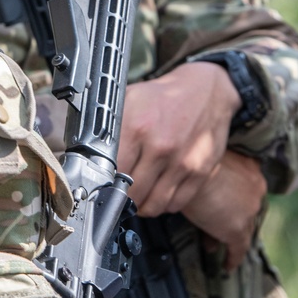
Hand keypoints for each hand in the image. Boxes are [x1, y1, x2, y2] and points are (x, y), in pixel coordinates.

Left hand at [118, 63, 239, 216]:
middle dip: (123, 197)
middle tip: (121, 191)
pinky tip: (159, 192)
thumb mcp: (130, 100)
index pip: (111, 173)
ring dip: (144, 206)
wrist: (206, 90)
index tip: (104, 184)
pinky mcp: (201, 171)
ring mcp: (183, 161)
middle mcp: (161, 146)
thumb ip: (110, 129)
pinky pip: (176, 204)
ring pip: (154, 205)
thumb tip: (90, 154)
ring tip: (140, 196)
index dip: (105, 183)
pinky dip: (165, 204)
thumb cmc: (163, 98)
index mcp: (138, 127)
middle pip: (132, 194)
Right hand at [181, 150, 266, 270]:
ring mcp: (249, 212)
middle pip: (245, 211)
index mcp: (251, 171)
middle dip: (229, 219)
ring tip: (212, 245)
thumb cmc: (192, 162)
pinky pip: (239, 249)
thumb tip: (206, 189)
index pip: (245, 192)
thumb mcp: (209, 163)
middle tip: (214, 227)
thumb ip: (216, 175)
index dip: (233, 203)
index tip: (222, 208)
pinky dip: (233, 258)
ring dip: (227, 237)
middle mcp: (256, 191)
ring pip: (242, 230)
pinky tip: (227, 265)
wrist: (188, 171)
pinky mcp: (237, 230)